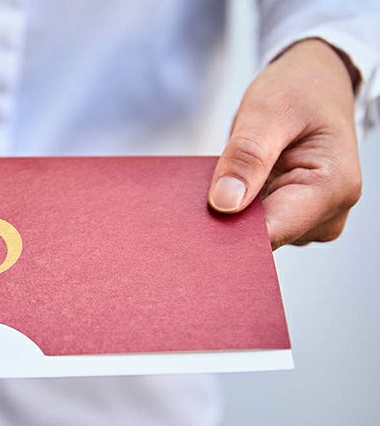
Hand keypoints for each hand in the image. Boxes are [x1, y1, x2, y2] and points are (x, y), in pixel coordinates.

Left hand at [208, 38, 360, 249]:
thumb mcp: (268, 111)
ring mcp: (309, 220)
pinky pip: (255, 224)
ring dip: (230, 215)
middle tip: (197, 197)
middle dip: (228, 222)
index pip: (273, 234)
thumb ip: (247, 156)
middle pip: (263, 238)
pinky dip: (235, 209)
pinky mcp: (291, 217)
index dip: (231, 234)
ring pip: (256, 235)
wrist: (314, 83)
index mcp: (333, 188)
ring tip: (217, 181)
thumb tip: (224, 204)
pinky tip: (224, 188)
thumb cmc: (299, 90)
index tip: (196, 228)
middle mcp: (327, 214)